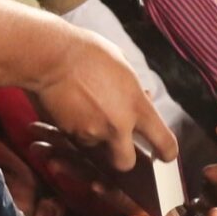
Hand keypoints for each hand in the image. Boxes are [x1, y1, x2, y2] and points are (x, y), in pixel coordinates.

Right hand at [30, 24, 176, 169]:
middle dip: (122, 158)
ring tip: (85, 112)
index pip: (164, 142)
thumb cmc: (87, 53)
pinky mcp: (68, 134)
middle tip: (117, 144)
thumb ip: (134, 89)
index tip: (165, 155)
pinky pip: (75, 140)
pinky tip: (70, 110)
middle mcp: (117, 126)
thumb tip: (143, 96)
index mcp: (137, 106)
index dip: (167, 152)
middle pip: (125, 163)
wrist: (49, 56)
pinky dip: (74, 131)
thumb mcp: (123, 65)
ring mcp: (91, 133)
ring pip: (96, 150)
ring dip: (93, 139)